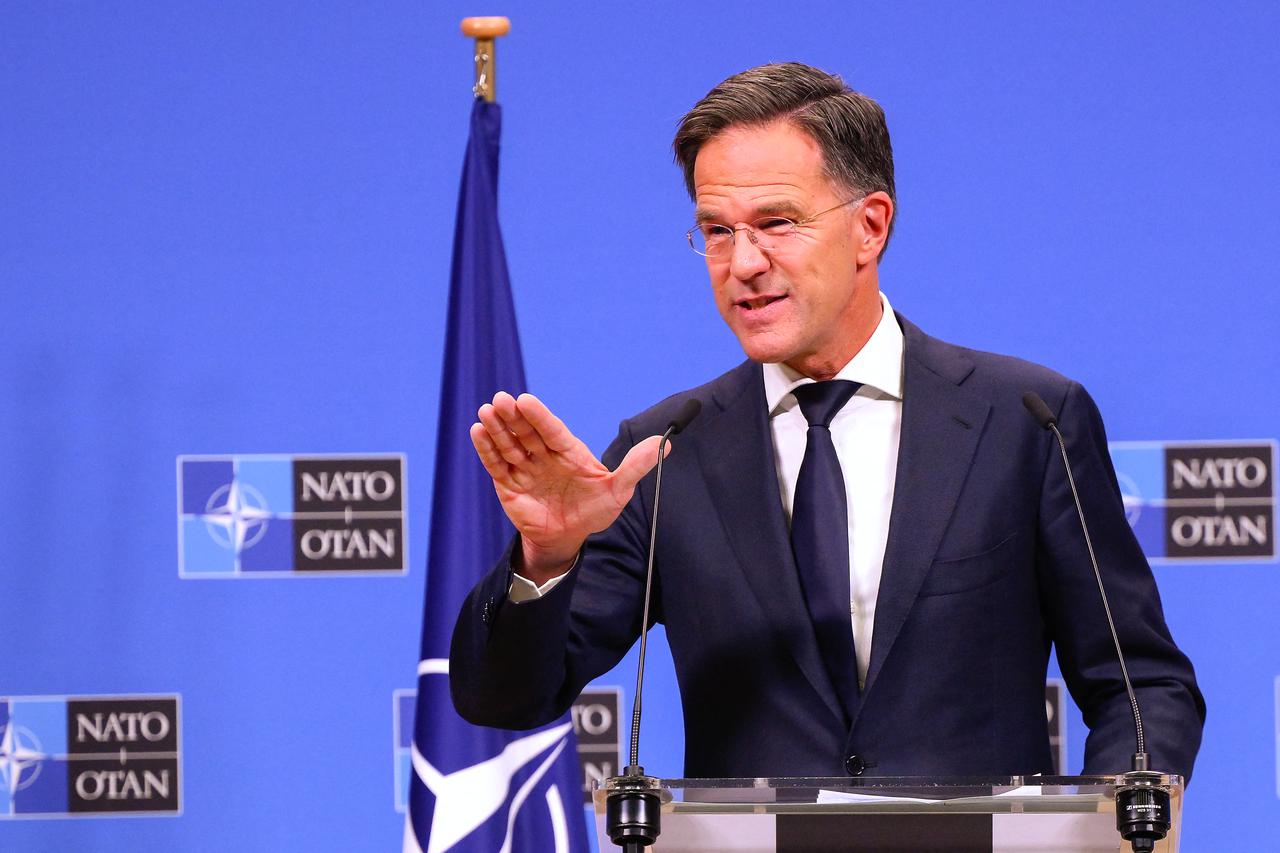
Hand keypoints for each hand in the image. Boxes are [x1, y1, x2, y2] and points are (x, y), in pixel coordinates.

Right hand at [471, 392, 666, 582]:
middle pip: (527, 432)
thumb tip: (665, 444)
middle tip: (500, 399)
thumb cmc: (593, 511)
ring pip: (509, 444)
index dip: (539, 416)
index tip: (525, 400)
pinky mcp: (508, 483)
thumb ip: (636, 467)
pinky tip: (477, 431)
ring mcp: (525, 467)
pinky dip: (486, 449)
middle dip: (513, 417)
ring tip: (486, 411)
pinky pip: (496, 464)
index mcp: (569, 451)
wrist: (567, 538)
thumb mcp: (618, 491)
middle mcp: (544, 455)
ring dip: (497, 428)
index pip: (552, 430)